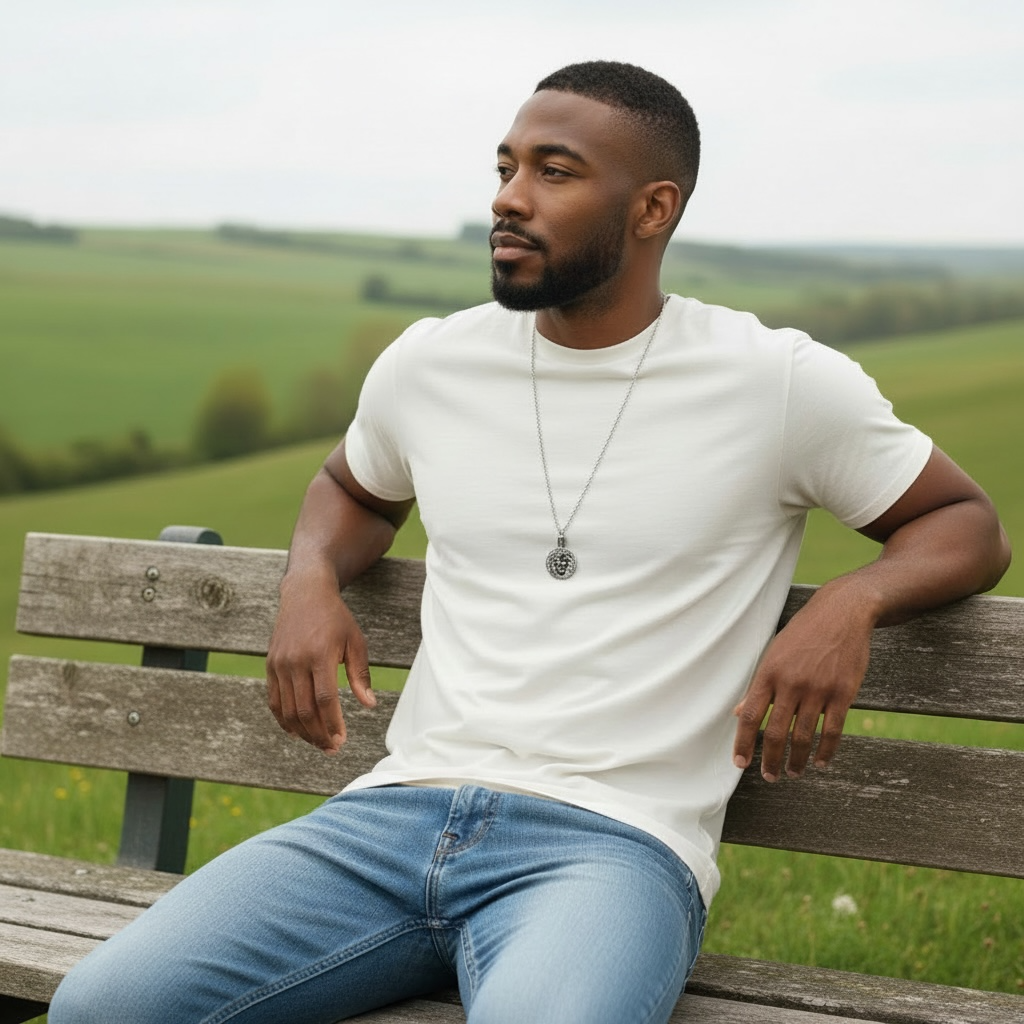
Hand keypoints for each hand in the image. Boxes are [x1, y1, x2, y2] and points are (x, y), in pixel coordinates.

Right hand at [266, 568, 375, 754]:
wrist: (305, 594)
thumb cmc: (336, 618)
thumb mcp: (355, 641)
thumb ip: (360, 675)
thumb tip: (369, 705)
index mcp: (319, 655)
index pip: (324, 699)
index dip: (332, 724)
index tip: (341, 740)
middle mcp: (295, 662)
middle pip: (303, 709)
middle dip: (318, 734)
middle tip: (332, 748)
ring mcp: (279, 664)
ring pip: (287, 709)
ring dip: (302, 731)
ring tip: (318, 743)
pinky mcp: (270, 666)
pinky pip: (274, 701)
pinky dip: (283, 719)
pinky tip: (297, 731)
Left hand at [732, 586, 873, 781]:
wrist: (842, 613)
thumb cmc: (803, 634)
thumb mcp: (773, 653)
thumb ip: (758, 685)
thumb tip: (738, 712)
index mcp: (769, 673)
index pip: (750, 716)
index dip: (743, 743)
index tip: (740, 763)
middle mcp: (791, 683)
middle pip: (777, 732)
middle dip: (771, 760)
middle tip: (769, 777)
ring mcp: (818, 689)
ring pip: (804, 736)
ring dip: (797, 760)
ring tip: (793, 773)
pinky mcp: (843, 693)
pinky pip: (833, 731)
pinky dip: (826, 751)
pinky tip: (820, 762)